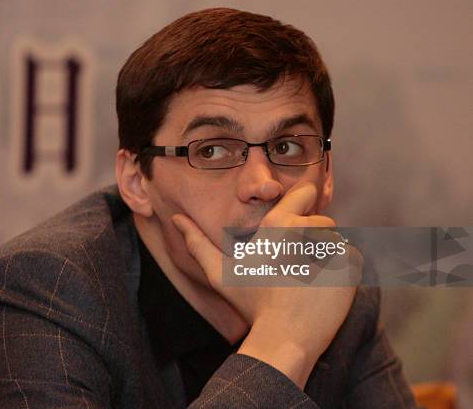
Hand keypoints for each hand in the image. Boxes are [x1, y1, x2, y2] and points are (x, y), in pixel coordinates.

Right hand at [171, 181, 361, 386]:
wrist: (285, 336)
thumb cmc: (251, 303)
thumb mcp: (218, 272)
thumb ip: (196, 242)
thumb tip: (176, 218)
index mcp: (279, 223)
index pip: (304, 193)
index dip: (304, 203)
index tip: (299, 218)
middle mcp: (308, 228)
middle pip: (322, 221)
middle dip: (314, 237)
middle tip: (297, 266)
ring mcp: (333, 246)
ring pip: (338, 240)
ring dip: (328, 254)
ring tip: (310, 279)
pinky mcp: (352, 266)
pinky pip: (353, 257)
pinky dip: (344, 270)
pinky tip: (325, 286)